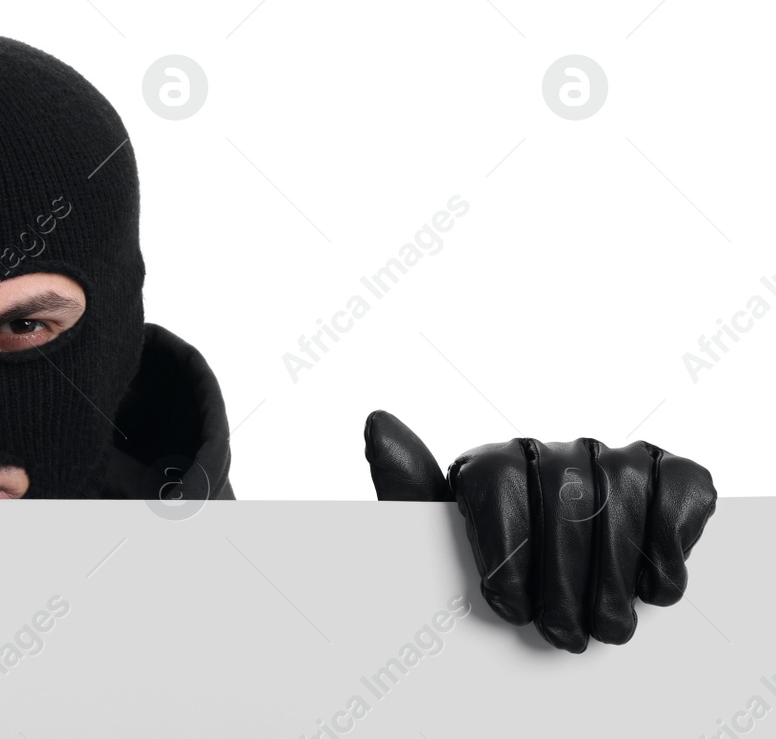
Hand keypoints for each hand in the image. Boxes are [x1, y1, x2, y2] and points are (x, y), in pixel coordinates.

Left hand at [363, 409, 715, 652]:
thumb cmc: (481, 585)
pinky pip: (678, 484)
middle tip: (565, 635)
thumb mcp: (433, 549)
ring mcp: (608, 456)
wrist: (543, 615)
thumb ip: (405, 490)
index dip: (508, 552)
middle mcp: (548, 451)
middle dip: (565, 579)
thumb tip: (379, 420)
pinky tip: (653, 586)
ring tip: (607, 627)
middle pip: (563, 496)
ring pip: (620, 490)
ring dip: (616, 571)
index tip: (509, 608)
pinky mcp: (665, 472)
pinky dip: (669, 537)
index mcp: (488, 463)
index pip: (496, 482)